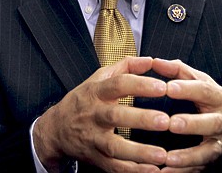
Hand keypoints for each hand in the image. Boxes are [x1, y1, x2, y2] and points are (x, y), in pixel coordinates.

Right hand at [34, 56, 169, 171]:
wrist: (55, 129)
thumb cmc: (84, 100)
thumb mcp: (99, 78)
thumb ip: (126, 67)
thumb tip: (150, 60)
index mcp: (96, 92)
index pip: (118, 85)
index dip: (140, 85)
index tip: (163, 88)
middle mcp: (94, 115)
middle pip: (116, 116)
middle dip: (141, 119)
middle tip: (165, 121)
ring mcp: (93, 138)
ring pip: (115, 147)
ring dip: (139, 152)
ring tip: (162, 155)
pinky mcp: (95, 158)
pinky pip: (114, 167)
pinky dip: (132, 171)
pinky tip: (152, 170)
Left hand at [151, 58, 221, 170]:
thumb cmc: (216, 103)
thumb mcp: (204, 83)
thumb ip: (180, 72)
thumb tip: (155, 61)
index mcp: (219, 98)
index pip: (205, 91)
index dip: (188, 89)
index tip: (169, 88)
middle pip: (212, 123)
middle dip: (192, 124)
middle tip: (173, 124)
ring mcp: (221, 144)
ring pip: (208, 152)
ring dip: (188, 156)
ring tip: (169, 159)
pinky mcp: (215, 162)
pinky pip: (200, 169)